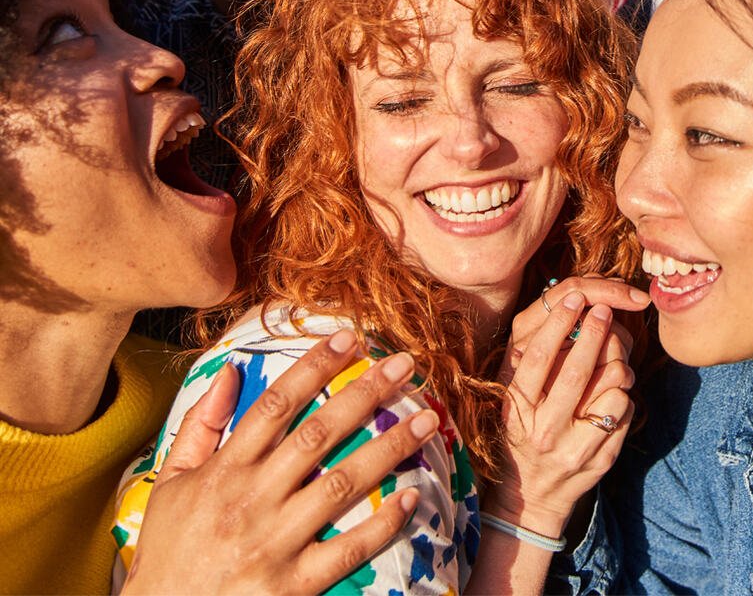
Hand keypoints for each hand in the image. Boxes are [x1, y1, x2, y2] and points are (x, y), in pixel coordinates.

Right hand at [121, 330, 437, 594]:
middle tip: (406, 364)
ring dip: (390, 448)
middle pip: (318, 434)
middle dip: (365, 393)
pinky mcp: (293, 585)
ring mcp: (274, 543)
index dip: (314, 367)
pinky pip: (346, 550)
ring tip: (428, 419)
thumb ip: (200, 425)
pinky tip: (412, 498)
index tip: (349, 338)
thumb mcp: (170, 484)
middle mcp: (252, 500)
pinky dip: (382, 525)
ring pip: (342, 484)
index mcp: (225, 471)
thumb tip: (232, 371)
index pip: (275, 405)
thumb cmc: (168, 551)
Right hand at [490, 280, 646, 537]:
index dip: (558, 322)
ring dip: (617, 366)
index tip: (575, 297)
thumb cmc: (523, 434)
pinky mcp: (601, 460)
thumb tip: (564, 314)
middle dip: (595, 333)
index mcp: (517, 409)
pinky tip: (613, 394)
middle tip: (605, 311)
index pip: (538, 357)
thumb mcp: (514, 402)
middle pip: (576, 371)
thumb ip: (530, 366)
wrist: (531, 497)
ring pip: (610, 389)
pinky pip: (625, 411)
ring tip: (613, 359)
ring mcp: (573, 448)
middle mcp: (542, 430)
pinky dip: (624, 394)